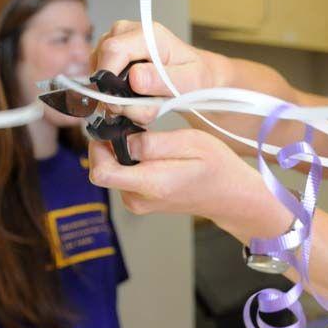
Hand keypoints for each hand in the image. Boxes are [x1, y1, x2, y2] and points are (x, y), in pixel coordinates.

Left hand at [88, 129, 288, 238]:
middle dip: (108, 144)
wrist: (229, 196)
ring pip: (110, 170)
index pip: (100, 172)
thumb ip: (153, 143)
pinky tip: (150, 152)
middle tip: (132, 126)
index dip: (98, 145)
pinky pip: (122, 175)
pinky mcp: (139, 200)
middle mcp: (138, 199)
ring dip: (119, 151)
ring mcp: (137, 202)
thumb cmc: (216, 167)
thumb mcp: (191, 143)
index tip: (112, 125)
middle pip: (100, 168)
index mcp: (150, 184)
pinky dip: (128, 160)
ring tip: (147, 139)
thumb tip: (122, 139)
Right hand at [91, 20, 227, 126]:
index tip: (120, 104)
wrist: (196, 77)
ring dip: (118, 97)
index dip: (109, 78)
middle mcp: (127, 32)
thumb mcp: (189, 81)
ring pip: (100, 74)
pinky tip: (136, 100)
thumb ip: (163, 80)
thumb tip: (135, 78)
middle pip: (102, 63)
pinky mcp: (111, 57)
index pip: (113, 50)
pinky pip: (102, 80)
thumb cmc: (195, 78)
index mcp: (148, 34)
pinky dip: (117, 96)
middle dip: (116, 94)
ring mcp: (116, 42)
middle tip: (139, 111)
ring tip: (143, 105)